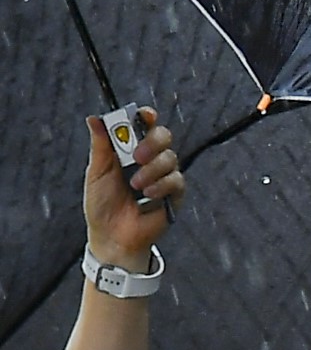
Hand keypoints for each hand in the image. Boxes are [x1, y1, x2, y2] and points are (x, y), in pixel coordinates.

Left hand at [83, 111, 183, 269]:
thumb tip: (94, 119)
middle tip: (137, 156)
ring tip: (136, 186)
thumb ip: (101, 146)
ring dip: (152, 170)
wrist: (112, 234)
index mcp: (129, 150)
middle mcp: (150, 159)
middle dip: (152, 143)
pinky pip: (176, 180)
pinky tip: (148, 196)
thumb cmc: (102, 204)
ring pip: (170, 158)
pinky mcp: (175, 193)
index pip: (143, 126)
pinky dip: (161, 186)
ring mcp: (164, 175)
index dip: (146, 117)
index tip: (145, 116)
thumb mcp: (97, 172)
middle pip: (163, 136)